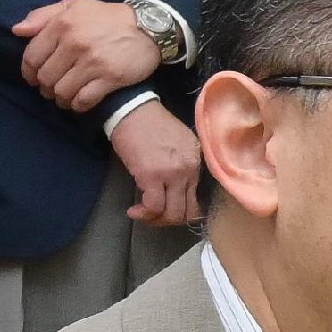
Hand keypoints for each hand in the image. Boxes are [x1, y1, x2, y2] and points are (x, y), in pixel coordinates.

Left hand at [16, 0, 155, 108]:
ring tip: (65, 97)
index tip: (33, 79)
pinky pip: (83, 100)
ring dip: (60, 99)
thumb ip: (43, 16)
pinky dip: (77, 105)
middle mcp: (74, 44)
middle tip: (52, 89)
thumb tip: (17, 30)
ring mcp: (93, 63)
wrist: (150, 26)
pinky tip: (79, 103)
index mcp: (62, 25)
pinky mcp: (110, 78)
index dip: (28, 73)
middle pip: (46, 78)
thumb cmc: (108, 16)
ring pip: (62, 91)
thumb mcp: (75, 6)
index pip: (32, 57)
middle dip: (45, 87)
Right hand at [107, 102, 202, 227]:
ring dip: (156, 220)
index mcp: (197, 162)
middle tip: (154, 217)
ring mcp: (172, 174)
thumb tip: (179, 186)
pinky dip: (144, 213)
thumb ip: (186, 164)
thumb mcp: (181, 142)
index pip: (198, 200)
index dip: (183, 211)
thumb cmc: (152, 124)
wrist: (133, 110)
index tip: (167, 209)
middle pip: (187, 212)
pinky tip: (134, 211)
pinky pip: (154, 206)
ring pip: (172, 213)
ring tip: (143, 214)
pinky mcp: (151, 176)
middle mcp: (189, 170)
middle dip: (169, 221)